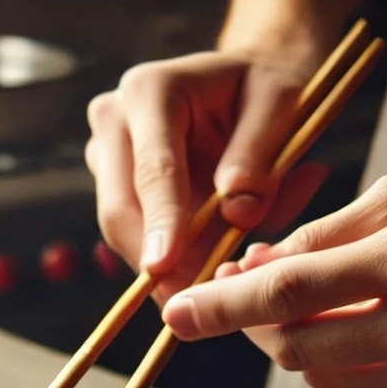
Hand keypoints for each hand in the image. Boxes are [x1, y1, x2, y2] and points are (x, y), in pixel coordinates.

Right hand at [85, 49, 328, 299]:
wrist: (242, 87)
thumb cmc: (263, 90)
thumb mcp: (282, 104)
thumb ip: (262, 156)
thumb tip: (239, 213)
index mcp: (152, 91)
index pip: (154, 171)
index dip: (160, 224)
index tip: (163, 268)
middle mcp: (114, 120)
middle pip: (120, 208)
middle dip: (154, 259)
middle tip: (195, 300)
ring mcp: (105, 156)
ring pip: (121, 230)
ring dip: (165, 263)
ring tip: (213, 276)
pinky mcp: (110, 187)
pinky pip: (132, 236)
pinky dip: (168, 259)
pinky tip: (201, 264)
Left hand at [161, 161, 386, 387]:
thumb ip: (321, 236)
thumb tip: (248, 271)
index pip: (288, 294)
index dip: (222, 307)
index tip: (177, 315)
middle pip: (293, 347)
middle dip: (257, 322)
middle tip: (246, 288)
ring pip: (319, 374)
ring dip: (299, 339)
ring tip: (320, 298)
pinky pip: (362, 387)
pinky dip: (345, 358)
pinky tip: (370, 324)